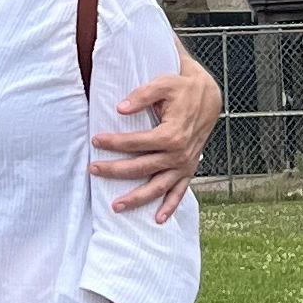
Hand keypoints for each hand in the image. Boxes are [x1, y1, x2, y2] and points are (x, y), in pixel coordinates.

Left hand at [96, 52, 223, 219]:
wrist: (209, 97)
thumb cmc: (183, 89)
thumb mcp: (163, 84)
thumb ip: (142, 95)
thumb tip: (120, 108)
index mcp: (171, 135)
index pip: (135, 143)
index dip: (114, 142)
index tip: (96, 141)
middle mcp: (178, 154)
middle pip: (141, 168)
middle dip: (115, 171)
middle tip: (93, 170)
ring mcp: (184, 165)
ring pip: (157, 187)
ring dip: (137, 199)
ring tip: (116, 207)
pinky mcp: (189, 169)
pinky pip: (179, 192)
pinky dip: (170, 207)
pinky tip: (158, 219)